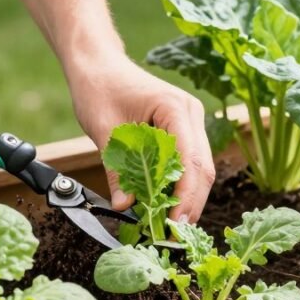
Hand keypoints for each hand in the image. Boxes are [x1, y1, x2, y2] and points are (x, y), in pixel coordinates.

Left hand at [66, 55, 215, 221]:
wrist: (97, 64)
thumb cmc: (98, 88)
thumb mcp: (103, 131)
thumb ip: (117, 169)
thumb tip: (124, 206)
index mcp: (174, 108)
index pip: (189, 160)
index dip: (185, 196)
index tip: (174, 223)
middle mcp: (190, 113)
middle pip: (202, 167)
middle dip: (191, 203)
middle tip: (175, 235)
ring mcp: (190, 121)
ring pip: (199, 168)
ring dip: (188, 197)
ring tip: (172, 226)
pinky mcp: (182, 129)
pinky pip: (187, 162)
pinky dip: (179, 185)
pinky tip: (167, 205)